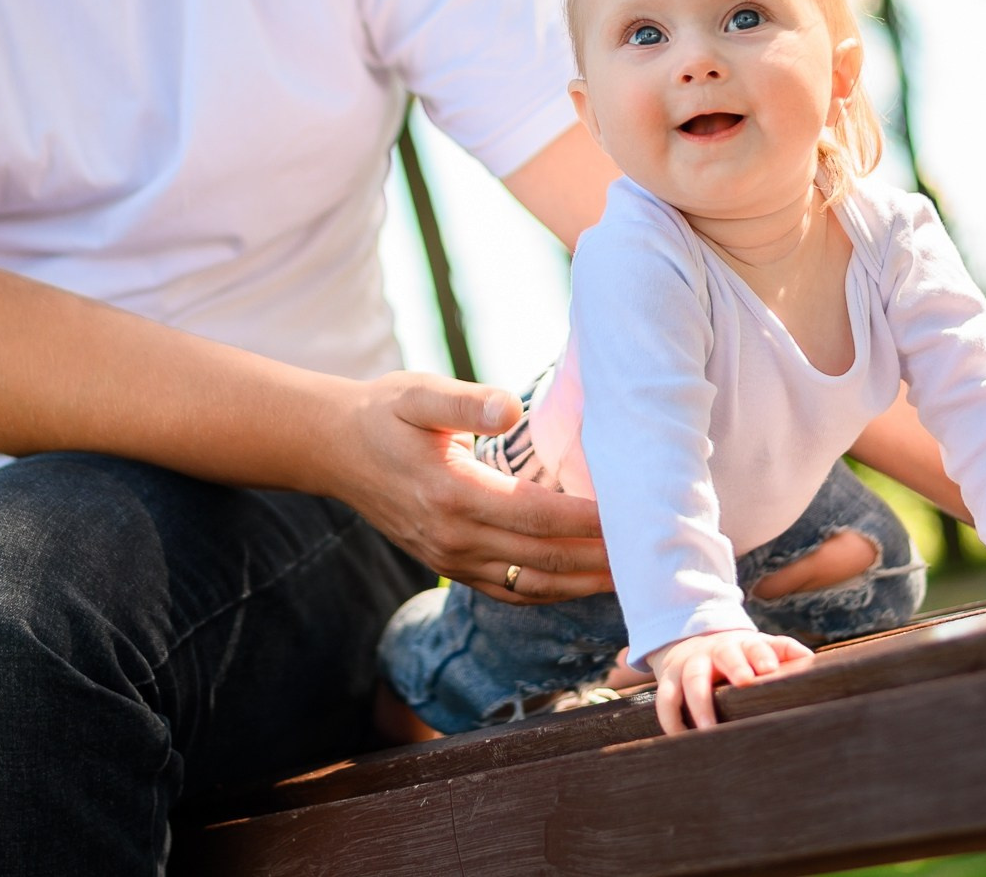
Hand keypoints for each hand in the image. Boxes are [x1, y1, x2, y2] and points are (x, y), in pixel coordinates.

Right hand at [327, 371, 611, 603]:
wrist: (334, 450)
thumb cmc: (383, 412)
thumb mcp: (418, 393)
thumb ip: (465, 401)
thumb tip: (510, 408)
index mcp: (452, 494)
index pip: (537, 516)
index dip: (587, 520)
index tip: (632, 514)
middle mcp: (454, 538)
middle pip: (544, 559)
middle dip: (600, 559)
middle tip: (652, 553)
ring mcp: (451, 560)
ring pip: (532, 585)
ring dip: (584, 585)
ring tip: (631, 577)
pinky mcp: (450, 567)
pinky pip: (510, 590)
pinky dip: (552, 591)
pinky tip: (583, 583)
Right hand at [644, 630, 813, 734]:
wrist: (691, 642)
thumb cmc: (737, 655)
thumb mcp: (759, 648)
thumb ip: (784, 652)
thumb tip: (810, 661)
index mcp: (742, 645)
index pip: (755, 645)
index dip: (761, 655)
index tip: (769, 669)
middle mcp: (715, 651)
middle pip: (724, 656)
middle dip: (734, 667)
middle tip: (745, 682)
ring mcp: (689, 665)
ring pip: (691, 679)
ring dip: (699, 703)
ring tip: (708, 729)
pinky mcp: (668, 680)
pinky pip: (665, 700)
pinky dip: (670, 719)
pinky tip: (680, 738)